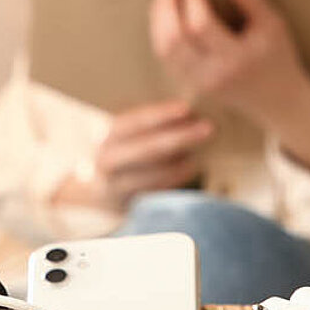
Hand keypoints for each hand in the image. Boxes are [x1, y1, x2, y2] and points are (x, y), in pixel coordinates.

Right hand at [51, 98, 213, 212]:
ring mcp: (116, 184)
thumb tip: (190, 113)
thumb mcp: (131, 134)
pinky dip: (176, 176)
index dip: (161, 114)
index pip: (136, 122)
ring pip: (153, 173)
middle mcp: (108, 159)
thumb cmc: (126, 151)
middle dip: (180, 137)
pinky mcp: (127, 201)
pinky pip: (156, 189)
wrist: (100, 189)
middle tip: (208, 128)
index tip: (187, 108)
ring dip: (182, 160)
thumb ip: (154, 124)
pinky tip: (193, 165)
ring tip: (204, 147)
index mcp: (109, 135)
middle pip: (147, 149)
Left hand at [149, 0, 309, 130]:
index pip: (200, 25)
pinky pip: (166, 57)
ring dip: (159, 16)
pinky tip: (166, 12)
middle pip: (174, 38)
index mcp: (236, 60)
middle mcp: (212, 75)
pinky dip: (161, 32)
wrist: (277, 99)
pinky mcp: (191, 85)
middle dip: (166, 3)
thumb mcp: (272, 24)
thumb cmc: (278, 58)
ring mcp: (198, 83)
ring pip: (164, 48)